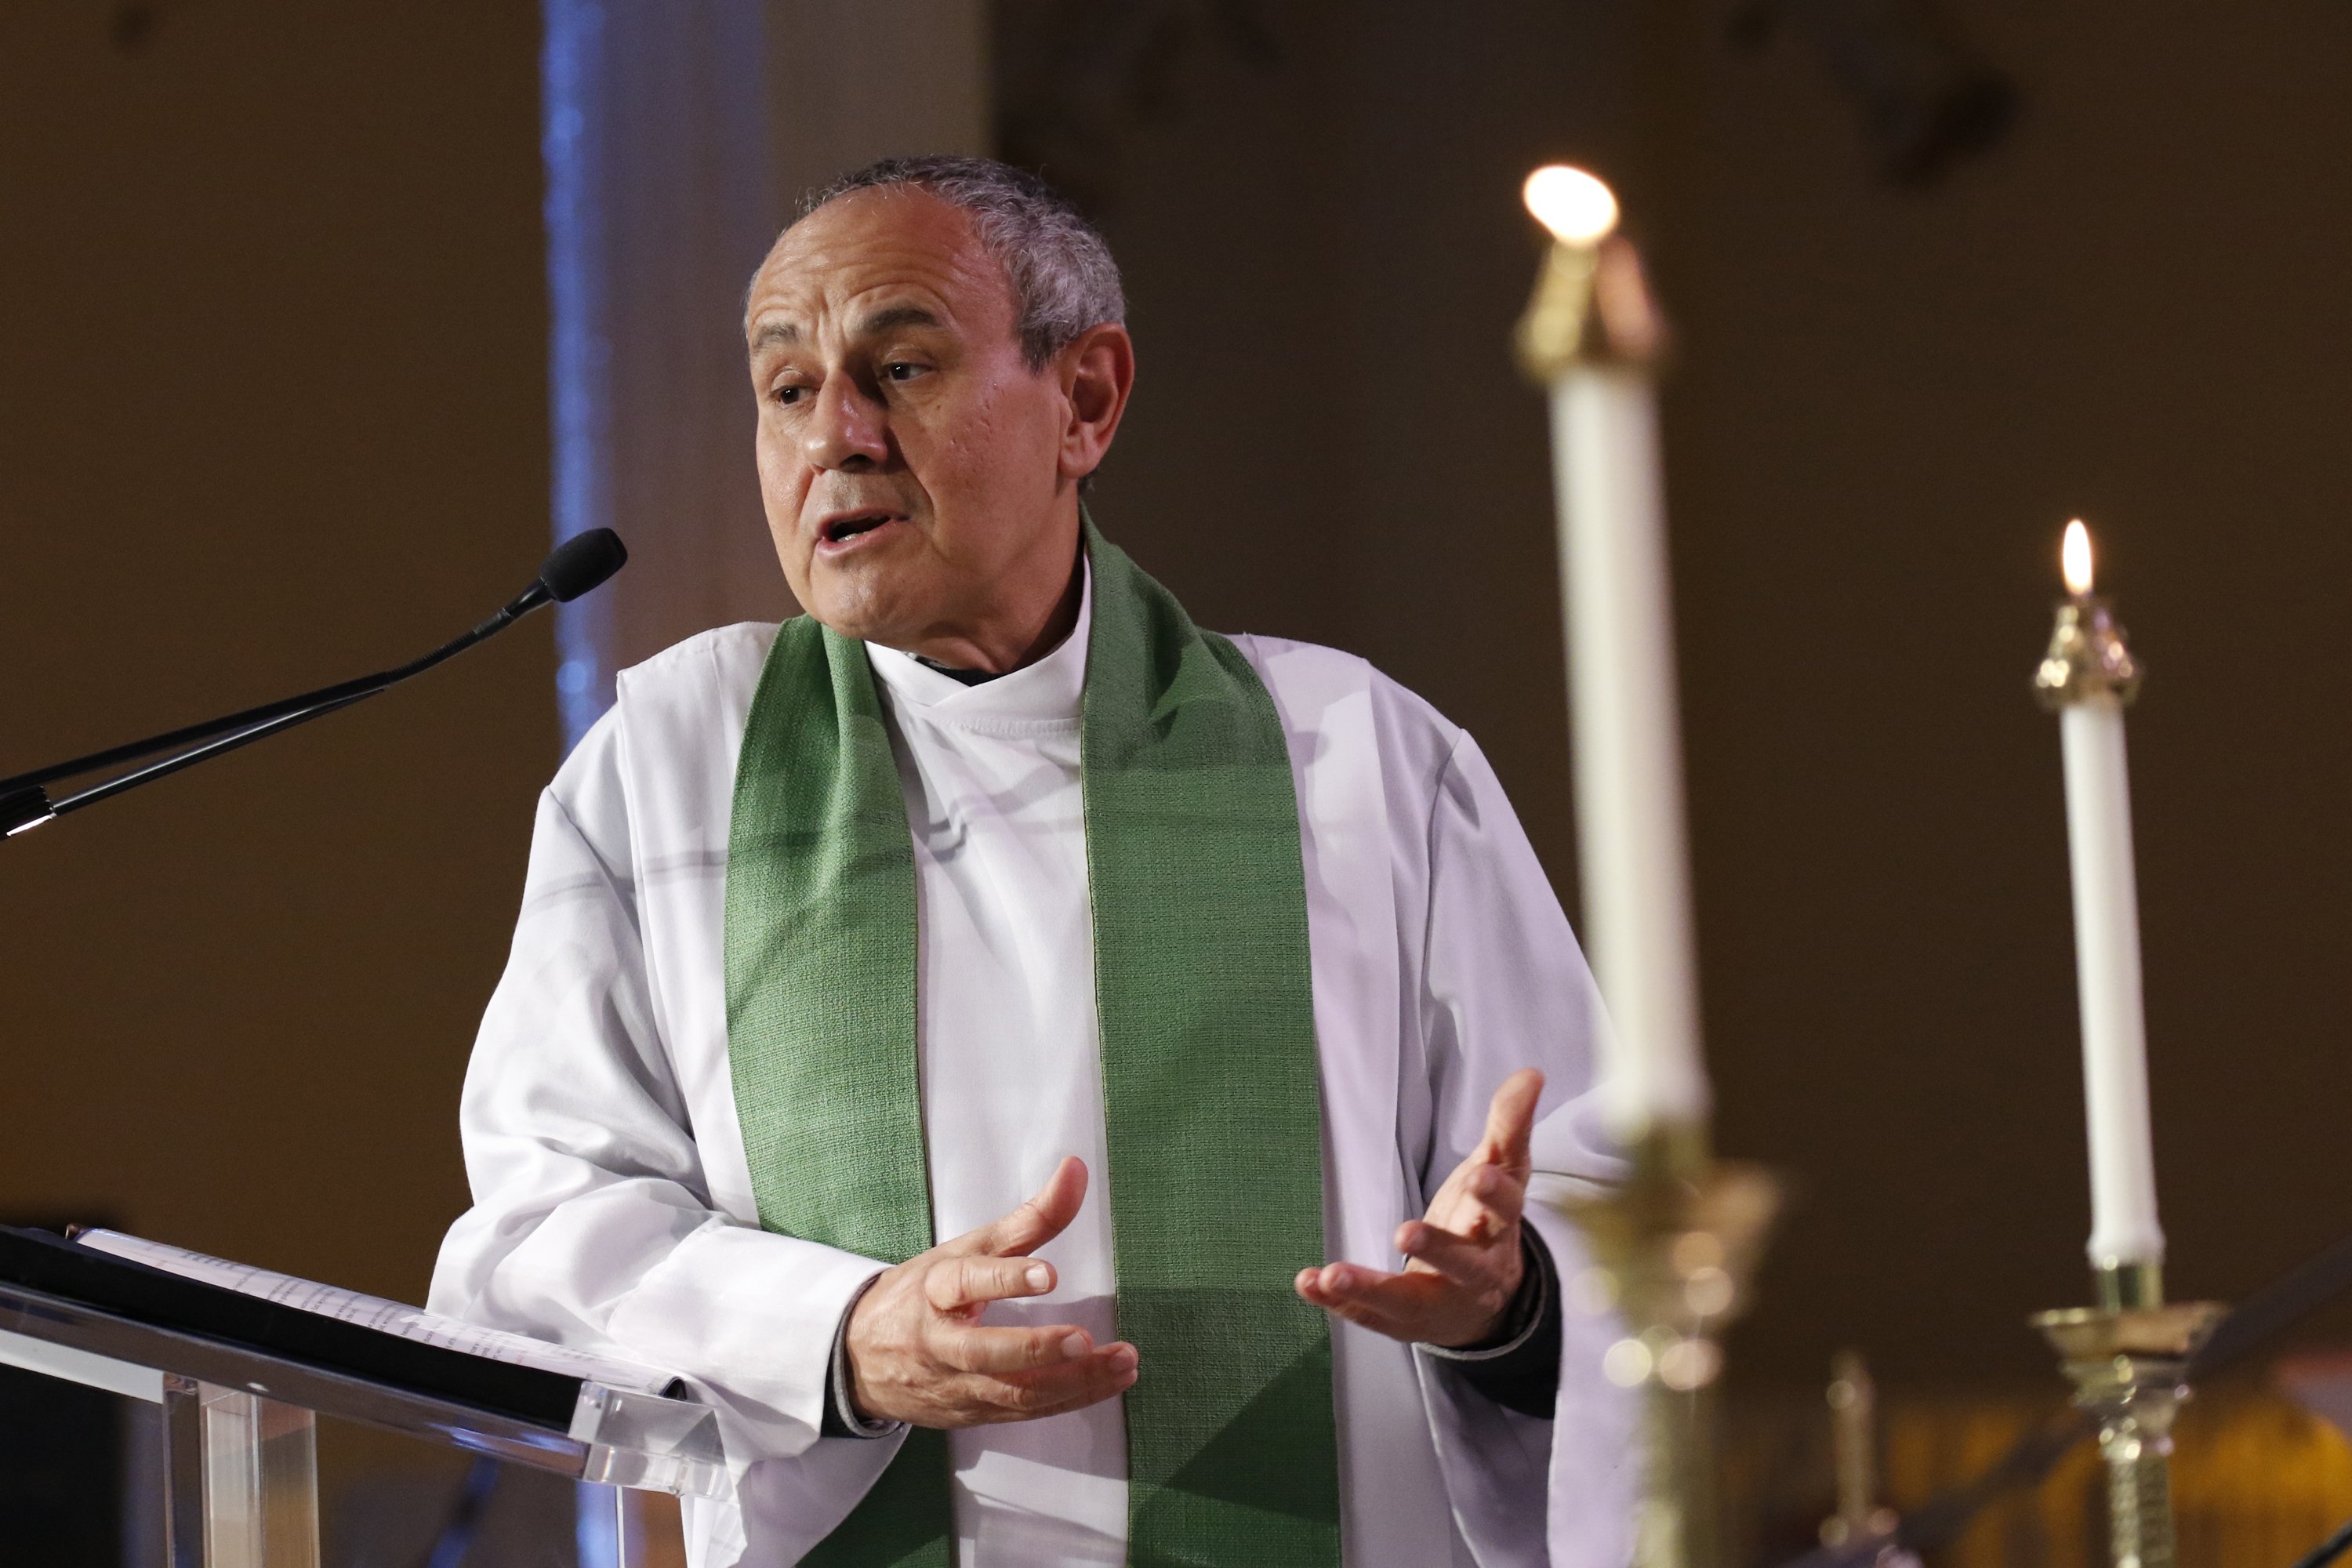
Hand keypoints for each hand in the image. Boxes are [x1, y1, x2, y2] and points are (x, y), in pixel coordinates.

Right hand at [845, 1156, 1139, 1427]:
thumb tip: (1077, 1169)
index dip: (1004, 1279)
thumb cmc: (920, 1296)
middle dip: (1036, 1349)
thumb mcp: (965, 1250)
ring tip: (1122, 1362)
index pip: (963, 1282)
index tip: (1047, 1274)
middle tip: (1083, 1339)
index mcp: (933, 1290)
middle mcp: (939, 1342)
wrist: (859, 1362)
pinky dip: (1069, 1400)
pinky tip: (1107, 1381)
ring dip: (1071, 1382)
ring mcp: (954, 1384)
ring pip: (1011, 1392)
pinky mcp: (970, 1413)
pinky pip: (1022, 1412)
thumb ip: (1028, 1218)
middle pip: (983, 1352)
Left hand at [1294, 1067, 1541, 1347]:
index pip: (1505, 1210)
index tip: (1479, 1176)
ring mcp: (1437, 1300)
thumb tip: (1531, 1073)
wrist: (1484, 1303)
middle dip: (1436, 1249)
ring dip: (1370, 1288)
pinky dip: (1337, 1302)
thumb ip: (1509, 1125)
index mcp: (1498, 1228)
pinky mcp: (1403, 1321)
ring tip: (1334, 1273)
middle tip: (1405, 1233)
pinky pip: (1369, 1316)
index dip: (1495, 1194)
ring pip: (1407, 1299)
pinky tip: (1308, 1281)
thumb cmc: (1486, 1223)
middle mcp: (1473, 1270)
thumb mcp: (1501, 1172)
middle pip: (1461, 1264)